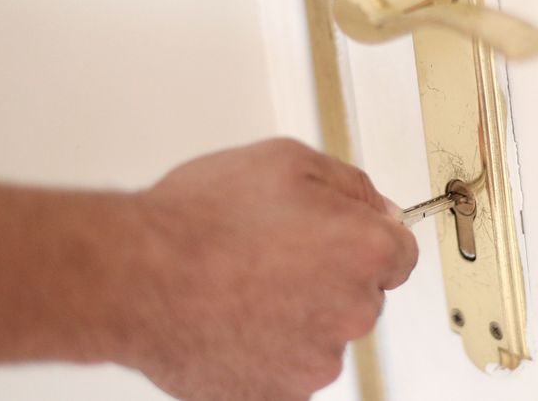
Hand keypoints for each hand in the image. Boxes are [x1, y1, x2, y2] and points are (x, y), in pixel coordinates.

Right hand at [124, 139, 416, 400]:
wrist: (137, 276)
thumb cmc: (201, 220)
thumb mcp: (286, 161)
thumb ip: (348, 185)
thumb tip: (374, 206)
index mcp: (365, 251)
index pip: (400, 251)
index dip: (364, 236)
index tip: (339, 234)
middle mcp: (352, 311)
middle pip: (361, 292)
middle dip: (328, 273)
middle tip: (273, 250)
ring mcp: (316, 359)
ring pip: (322, 331)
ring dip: (297, 312)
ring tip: (241, 283)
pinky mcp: (277, 393)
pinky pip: (285, 365)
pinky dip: (266, 346)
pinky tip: (231, 315)